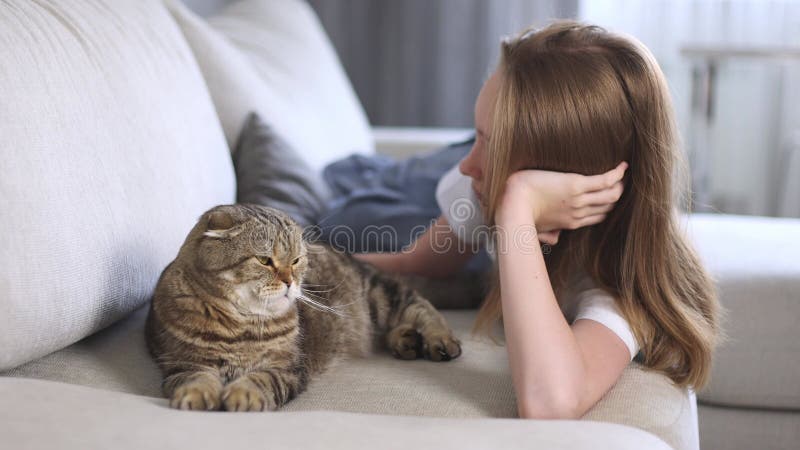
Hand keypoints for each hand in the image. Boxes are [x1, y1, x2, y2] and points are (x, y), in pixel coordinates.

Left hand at [497, 162, 626, 231]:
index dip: (607, 207)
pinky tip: (622, 166)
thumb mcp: (536, 228)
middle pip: (607, 206)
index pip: (598, 216)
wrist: (512, 205)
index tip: (613, 195)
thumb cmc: (519, 214)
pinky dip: (617, 173)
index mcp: (570, 223)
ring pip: (610, 195)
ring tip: (624, 172)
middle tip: (622, 181)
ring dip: (620, 183)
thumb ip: (547, 234)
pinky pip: (604, 181)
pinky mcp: (576, 185)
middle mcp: (578, 213)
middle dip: (617, 194)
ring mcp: (578, 200)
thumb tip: (555, 239)